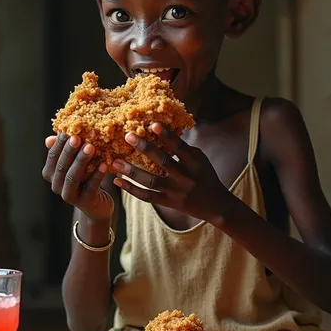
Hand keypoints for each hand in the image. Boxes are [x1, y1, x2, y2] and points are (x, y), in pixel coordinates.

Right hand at [42, 134, 113, 220]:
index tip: (68, 130)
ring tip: (91, 147)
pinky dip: (97, 175)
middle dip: (69, 151)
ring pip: (72, 177)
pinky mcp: (84, 202)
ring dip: (81, 161)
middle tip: (78, 137)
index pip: (52, 156)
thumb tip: (49, 138)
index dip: (59, 144)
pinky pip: (90, 187)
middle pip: (61, 166)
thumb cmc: (86, 177)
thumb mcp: (76, 162)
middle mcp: (56, 185)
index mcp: (51, 173)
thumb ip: (66, 150)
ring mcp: (69, 195)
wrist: (97, 204)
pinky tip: (104, 164)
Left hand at [112, 123, 227, 223]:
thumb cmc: (205, 176)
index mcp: (194, 163)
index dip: (167, 136)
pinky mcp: (168, 203)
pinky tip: (117, 182)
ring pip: (151, 181)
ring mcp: (175, 191)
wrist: (216, 206)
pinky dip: (131, 190)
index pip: (179, 147)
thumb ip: (183, 148)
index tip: (153, 124)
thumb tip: (163, 130)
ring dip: (131, 171)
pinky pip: (147, 197)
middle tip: (128, 135)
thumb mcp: (200, 159)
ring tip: (114, 162)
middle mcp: (185, 177)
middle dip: (145, 148)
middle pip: (163, 162)